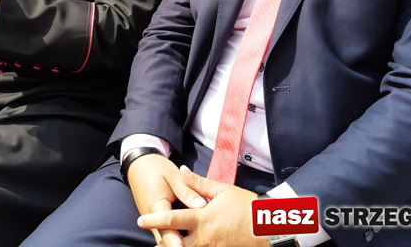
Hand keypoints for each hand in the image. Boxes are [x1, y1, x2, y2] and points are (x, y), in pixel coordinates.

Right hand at [127, 154, 207, 246]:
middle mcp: (152, 216)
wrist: (138, 165)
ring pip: (164, 238)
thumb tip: (202, 206)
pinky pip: (164, 233)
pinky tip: (185, 242)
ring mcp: (152, 220)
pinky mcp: (154, 220)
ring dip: (175, 243)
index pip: (166, 227)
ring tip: (190, 246)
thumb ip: (187, 191)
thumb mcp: (173, 175)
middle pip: (165, 237)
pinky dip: (173, 239)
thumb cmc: (156, 168)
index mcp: (156, 203)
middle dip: (177, 246)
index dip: (176, 241)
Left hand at [137, 166, 267, 246]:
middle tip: (154, 239)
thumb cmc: (246, 207)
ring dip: (177, 246)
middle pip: (176, 244)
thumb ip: (199, 183)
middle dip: (163, 242)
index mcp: (203, 219)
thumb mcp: (223, 190)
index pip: (173, 220)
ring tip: (168, 243)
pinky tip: (189, 244)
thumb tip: (182, 171)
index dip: (155, 220)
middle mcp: (205, 238)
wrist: (269, 229)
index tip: (140, 220)